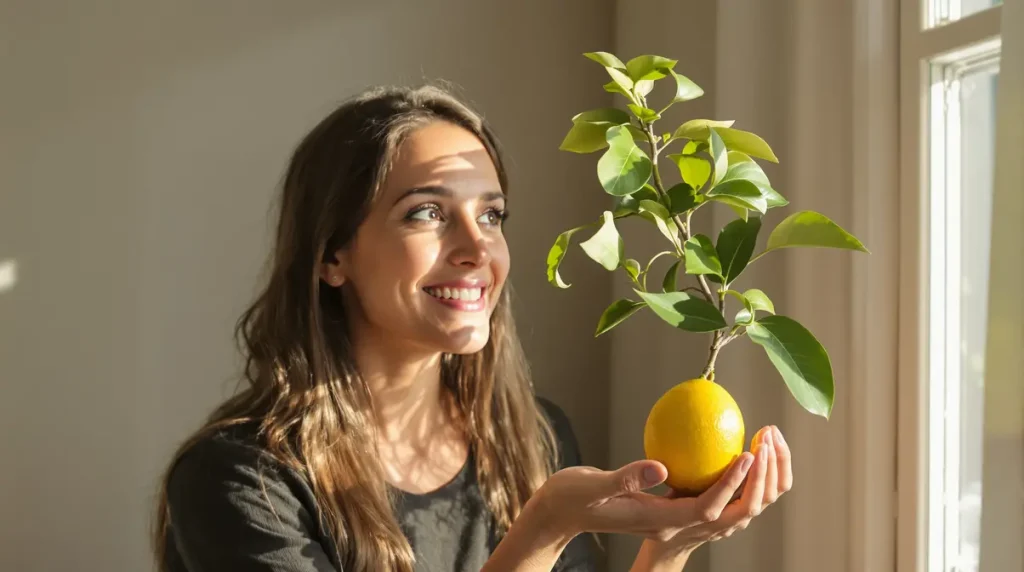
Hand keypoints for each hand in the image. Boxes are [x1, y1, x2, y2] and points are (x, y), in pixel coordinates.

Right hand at [525, 443, 757, 543]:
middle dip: (755, 484)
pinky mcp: (671, 509)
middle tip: (764, 445)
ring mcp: (674, 519)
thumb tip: (660, 467)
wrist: (562, 515)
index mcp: (659, 520)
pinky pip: (712, 497)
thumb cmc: (572, 498)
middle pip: (730, 514)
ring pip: (727, 510)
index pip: (706, 506)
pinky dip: (731, 479)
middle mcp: (673, 523)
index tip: (747, 453)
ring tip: (760, 444)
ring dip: (750, 482)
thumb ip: (625, 478)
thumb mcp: (593, 487)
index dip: (730, 483)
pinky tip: (730, 448)